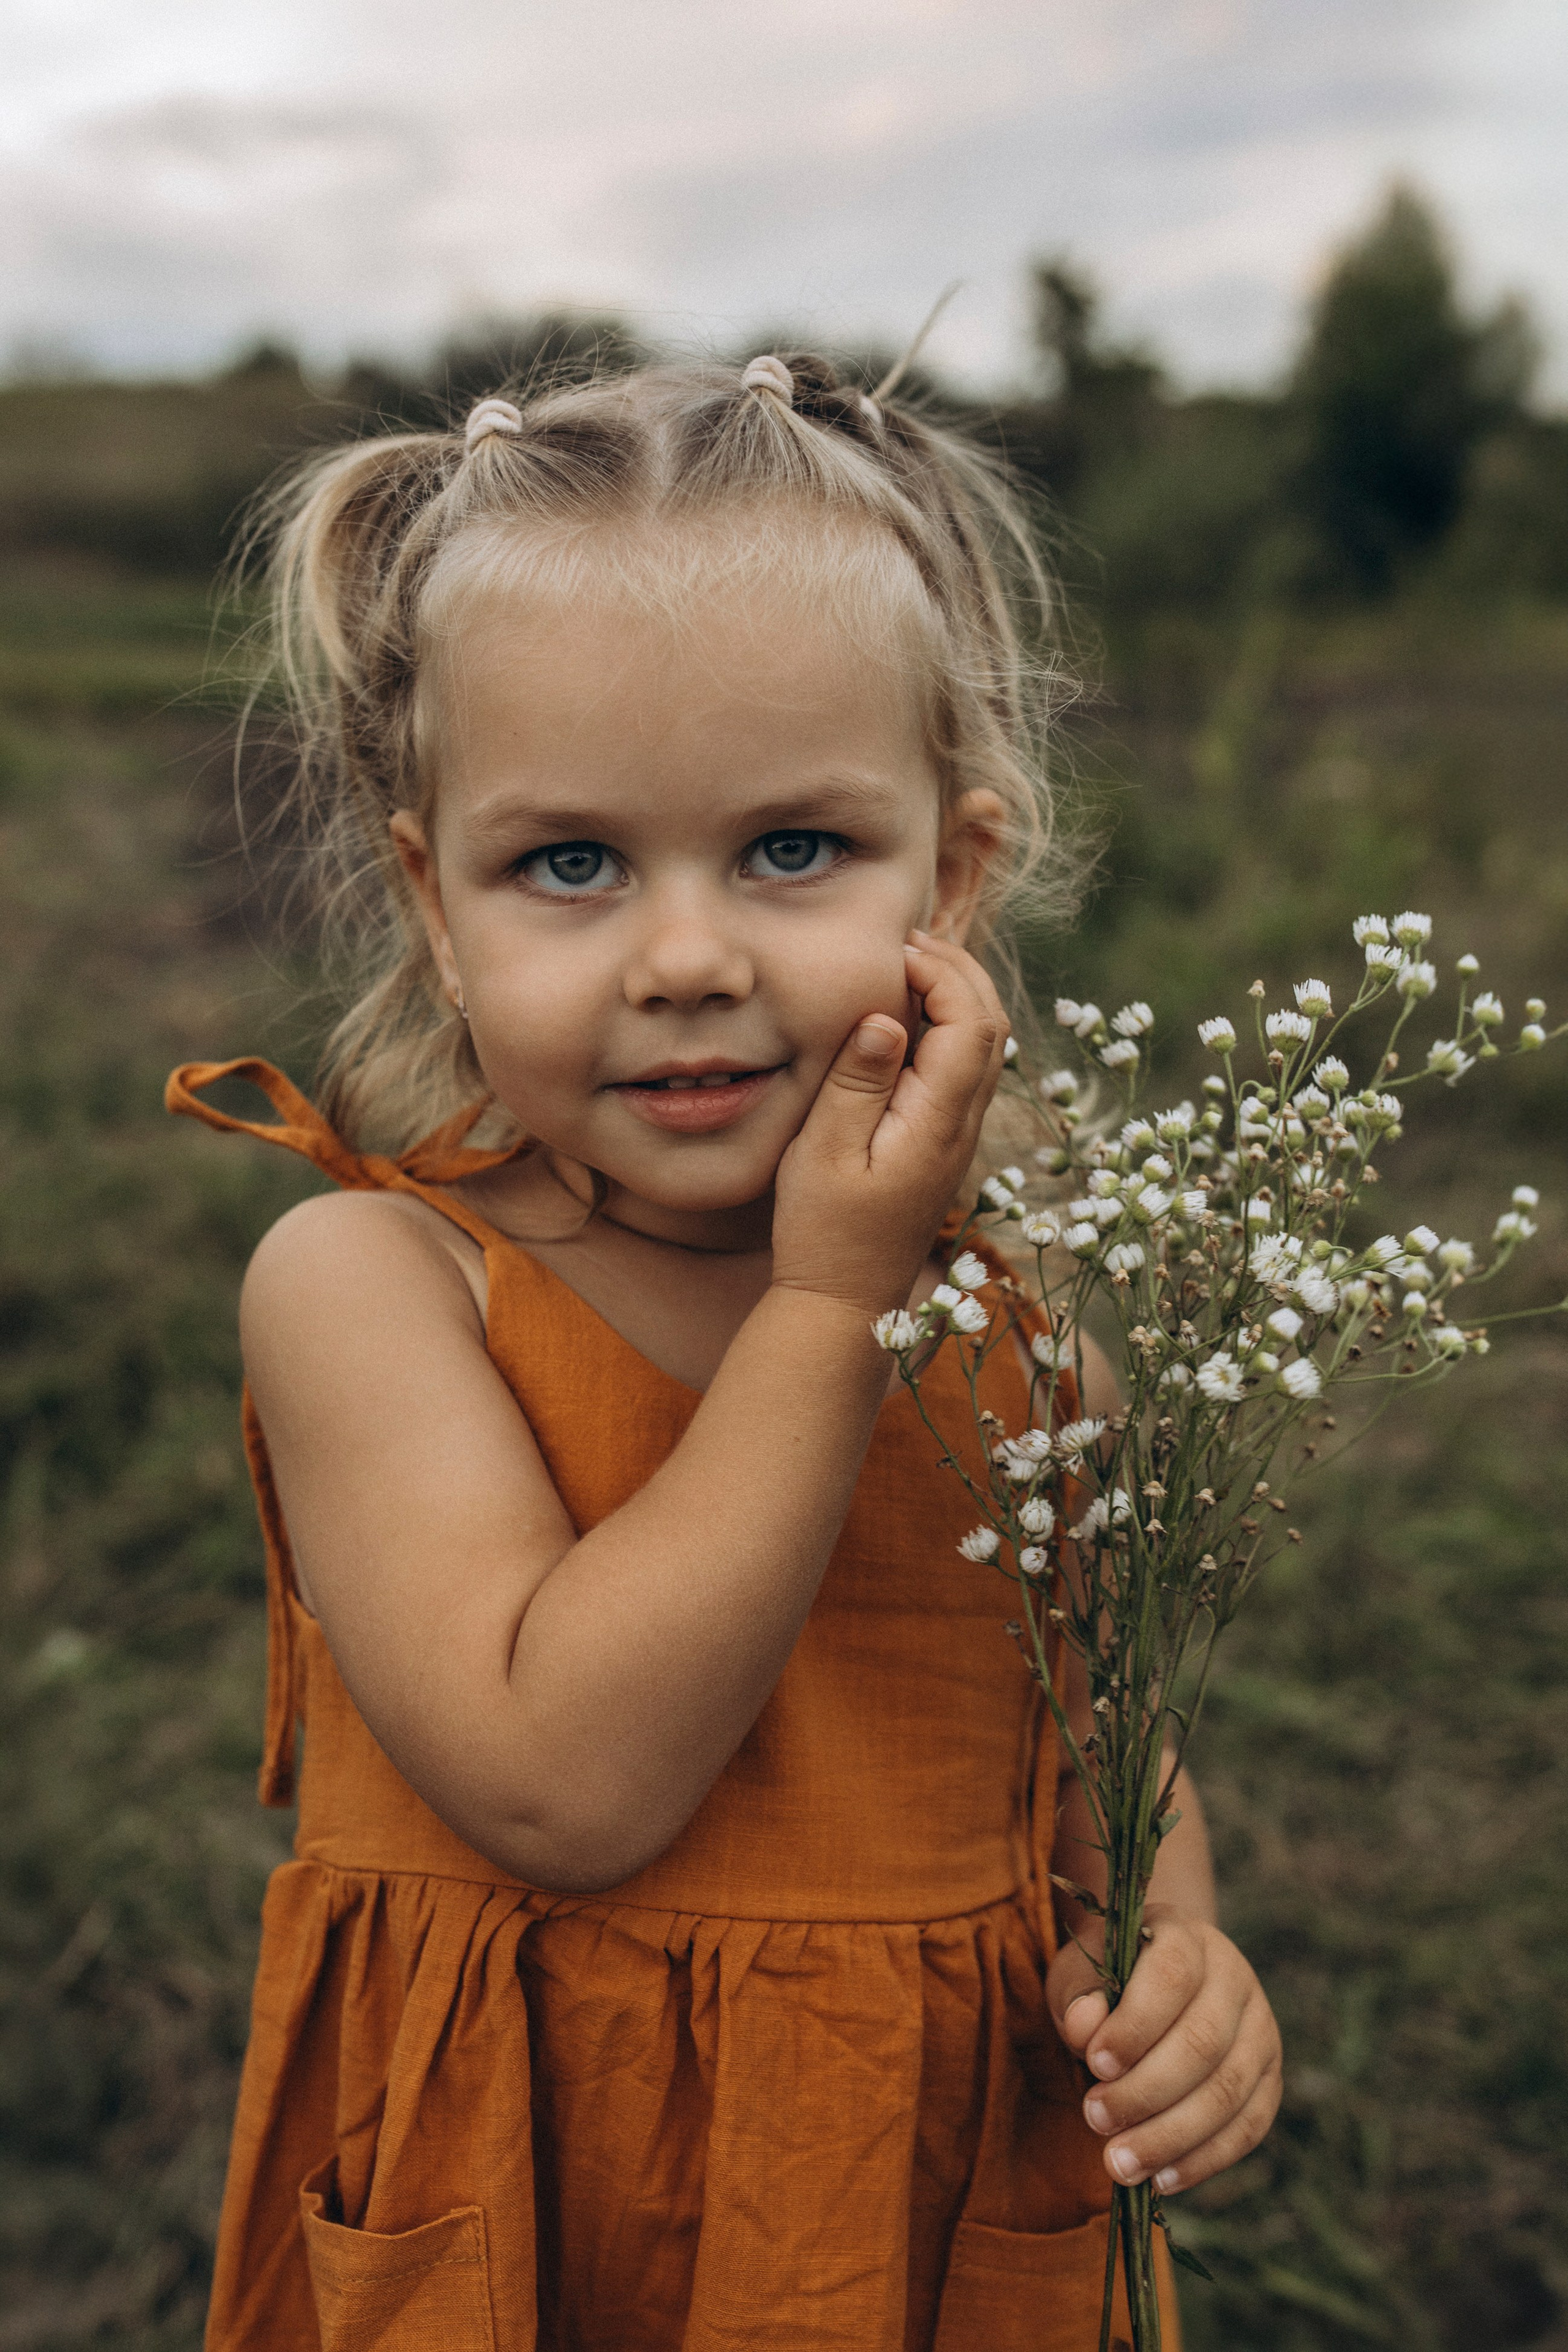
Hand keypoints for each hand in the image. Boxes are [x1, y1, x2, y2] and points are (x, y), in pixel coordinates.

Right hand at [770, 932, 1006, 1317]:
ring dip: (959, 995)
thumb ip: (857, 1081)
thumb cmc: (824, 1231)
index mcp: (939, 1122)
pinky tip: (910, 1017)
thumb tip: (888, 1017)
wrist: (844, 1302)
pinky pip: (967, 1069)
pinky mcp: (945, 1144)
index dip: (942, 972)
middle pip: (994, 1026)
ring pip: (988, 1046)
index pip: (971, 1023)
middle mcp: (964, 1126)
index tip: (895, 950)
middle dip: (960, 970)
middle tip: (910, 939)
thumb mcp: (823, 1153)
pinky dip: (950, 1026)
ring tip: (911, 964)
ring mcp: (960, 1136)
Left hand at [1047, 1904, 1282, 2193]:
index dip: (1134, 2026)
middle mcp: (1236, 1979)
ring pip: (1229, 2092)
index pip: (1171, 1977)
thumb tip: (1085, 2025)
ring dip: (1170, 2136)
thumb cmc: (1111, 1982)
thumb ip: (1078, 1995)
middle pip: (1203, 2043)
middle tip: (1094, 2119)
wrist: (1156, 1986)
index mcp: (1187, 1938)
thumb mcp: (1081, 1974)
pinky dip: (1204, 2159)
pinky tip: (1161, 2179)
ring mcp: (1261, 2030)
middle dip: (1145, 2092)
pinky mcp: (1270, 2080)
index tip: (1094, 2064)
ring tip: (1118, 2163)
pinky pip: (1248, 2128)